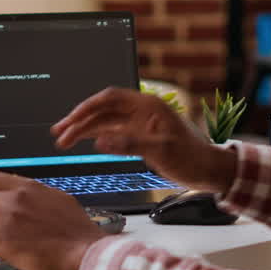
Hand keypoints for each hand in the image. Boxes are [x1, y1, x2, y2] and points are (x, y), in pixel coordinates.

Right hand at [52, 87, 236, 194]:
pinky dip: (98, 137)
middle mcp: (141, 111)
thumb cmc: (192, 158)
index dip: (87, 107)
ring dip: (85, 130)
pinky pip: (113, 132)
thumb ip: (129, 144)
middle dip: (80, 121)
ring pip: (106, 122)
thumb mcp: (161, 150)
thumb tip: (100, 141)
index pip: (110, 98)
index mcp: (147, 106)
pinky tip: (86, 143)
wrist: (210, 171)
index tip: (71, 120)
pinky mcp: (141, 137)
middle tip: (60, 133)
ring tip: (64, 140)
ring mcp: (140, 124)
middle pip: (104, 110)